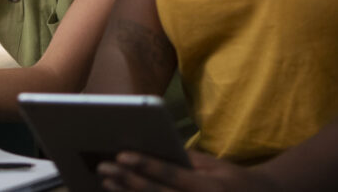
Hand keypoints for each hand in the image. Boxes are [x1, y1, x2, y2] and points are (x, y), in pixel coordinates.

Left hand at [96, 150, 280, 191]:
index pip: (171, 175)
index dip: (145, 165)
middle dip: (128, 182)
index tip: (121, 154)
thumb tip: (150, 149)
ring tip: (107, 183)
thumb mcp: (214, 166)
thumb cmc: (234, 181)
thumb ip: (185, 160)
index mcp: (209, 188)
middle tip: (104, 168)